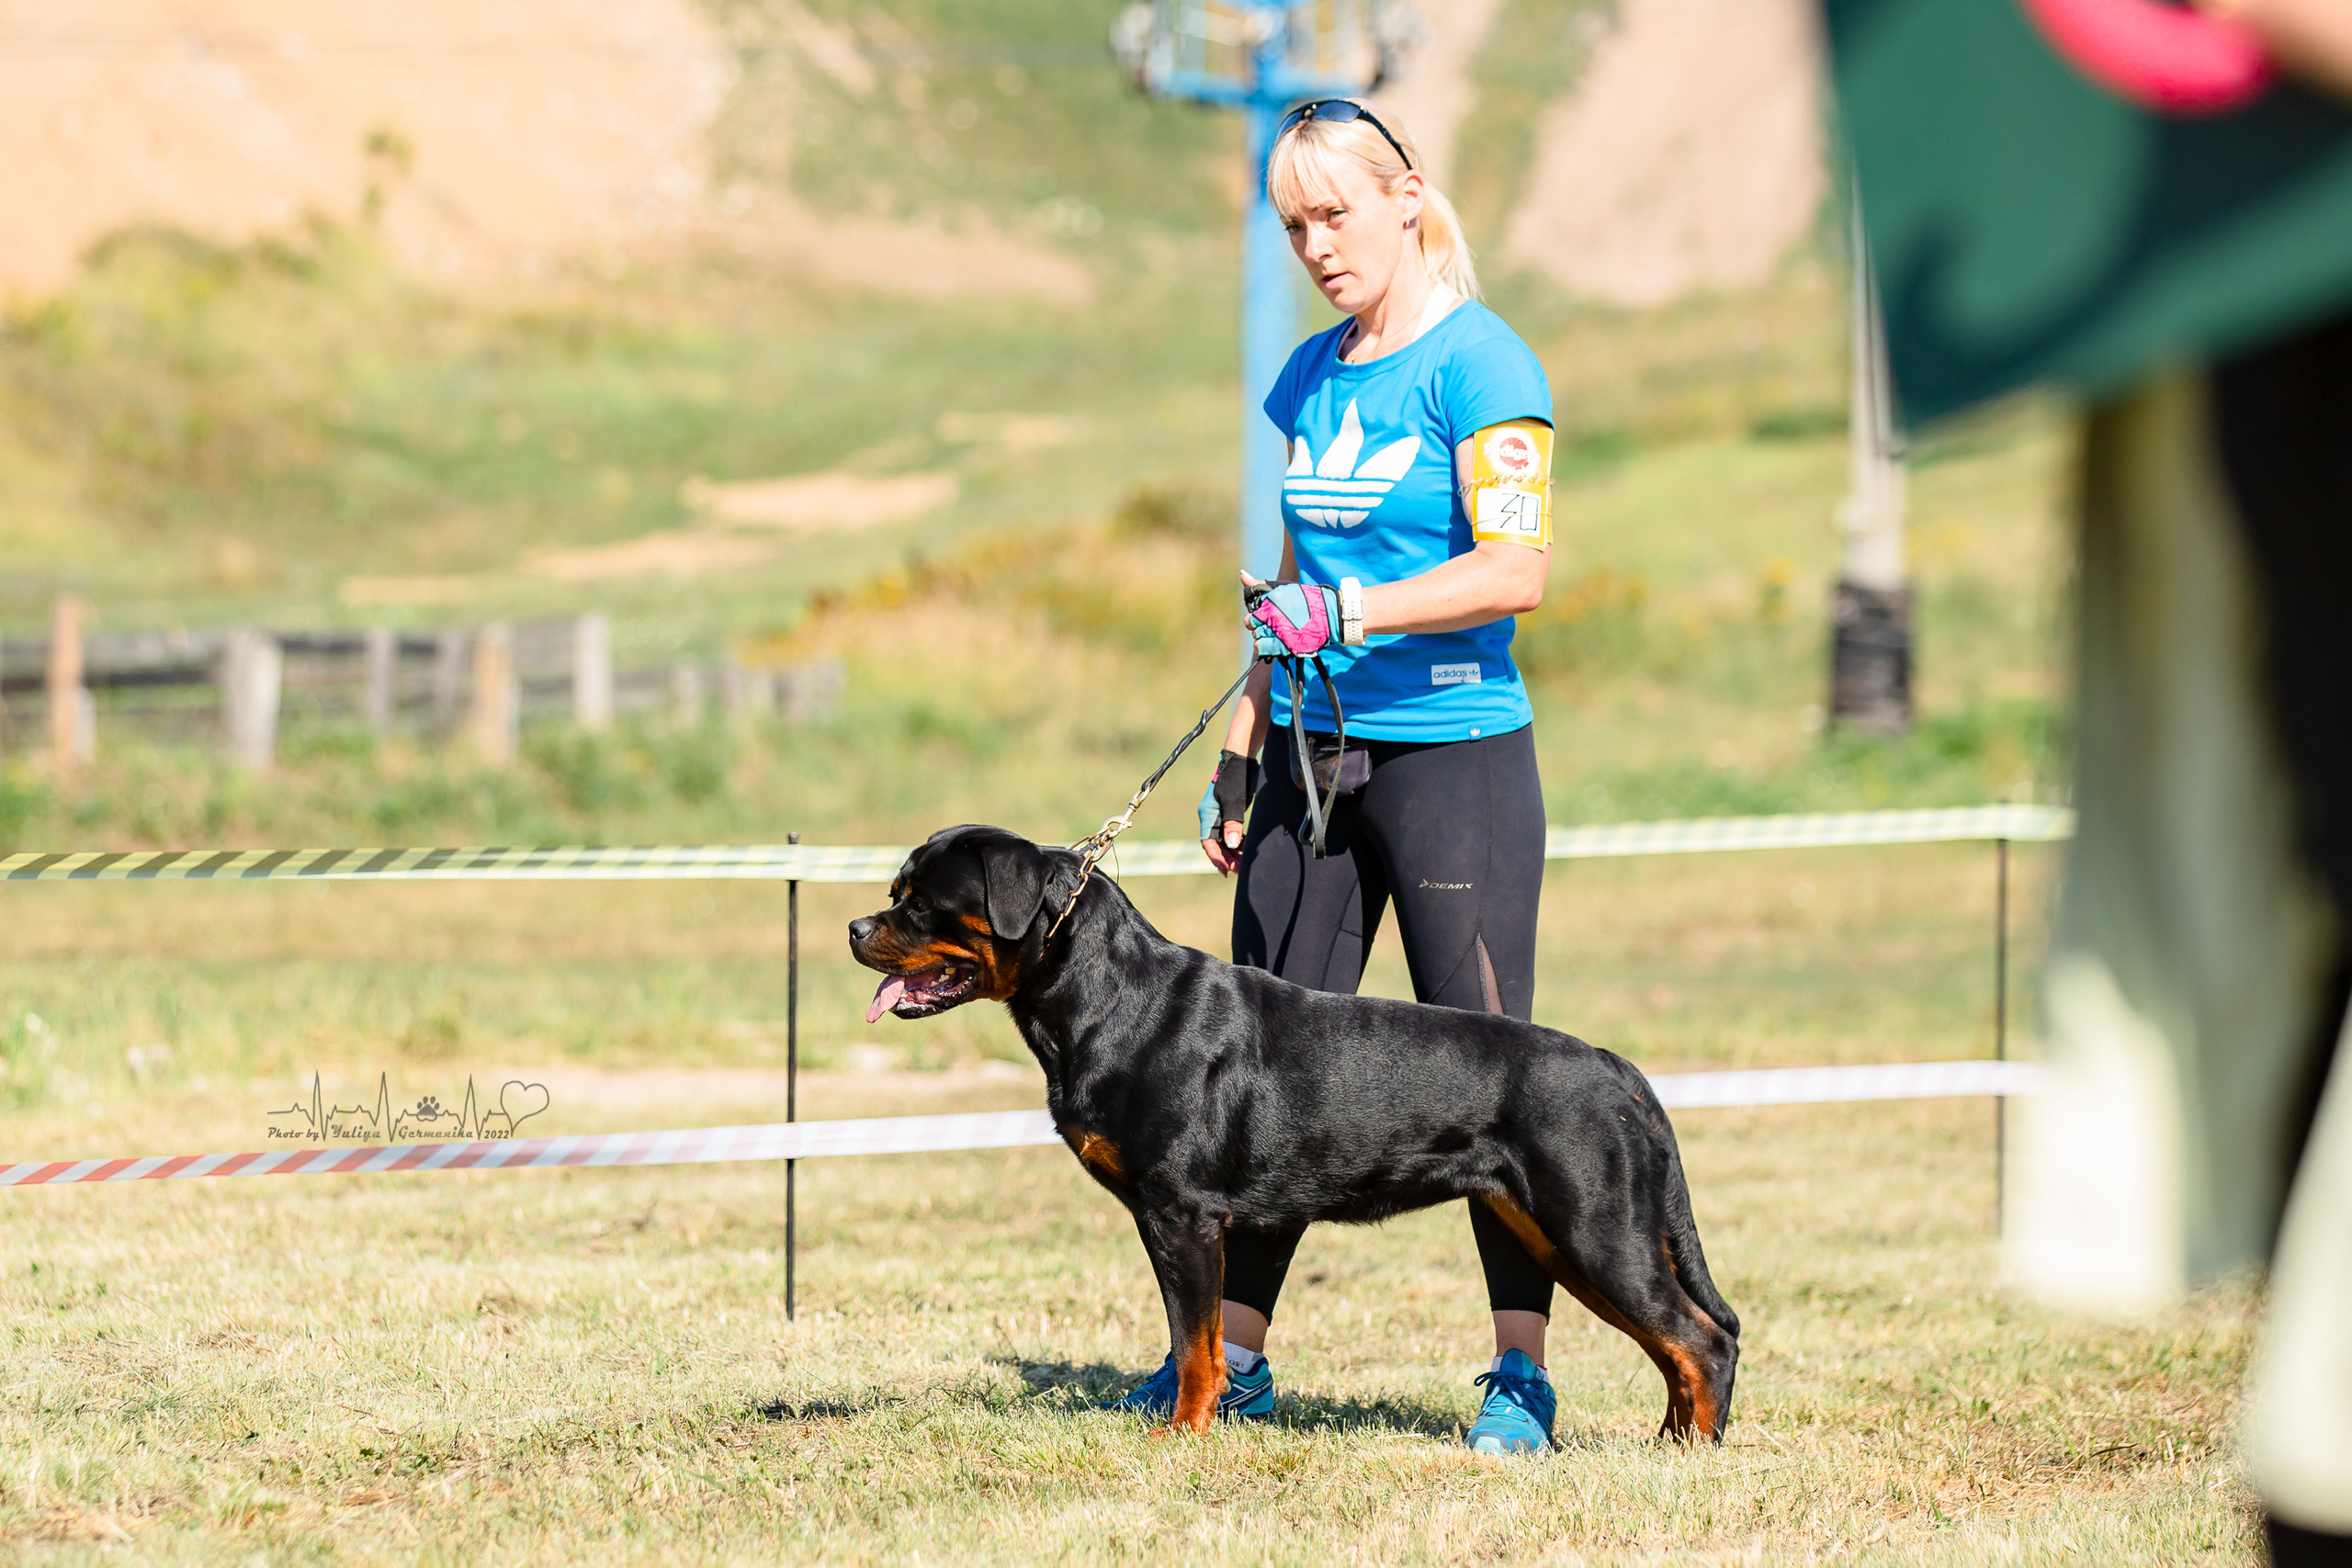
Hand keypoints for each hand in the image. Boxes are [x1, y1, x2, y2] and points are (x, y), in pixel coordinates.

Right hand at [1197, 750, 1254, 875]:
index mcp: (1207, 815)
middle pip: (1216, 845)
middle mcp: (1211, 817)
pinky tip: (1247, 848)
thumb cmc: (1236, 777)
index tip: (1226, 871)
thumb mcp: (1234, 801)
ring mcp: (1220, 815)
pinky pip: (1231, 832)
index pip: (1208, 843)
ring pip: (1224, 840)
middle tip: (1240, 871)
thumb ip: (1233, 823)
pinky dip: (1239, 842)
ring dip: (1233, 852)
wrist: (1241, 759)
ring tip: (1245, 864)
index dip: (1217, 859)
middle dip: (1227, 859)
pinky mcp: (1230, 812)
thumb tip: (1233, 845)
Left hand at [1246, 580, 1342, 659]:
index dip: (1257, 613)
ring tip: (1274, 633)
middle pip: (1251, 622)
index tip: (1266, 615)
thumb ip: (1261, 584)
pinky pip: (1261, 647)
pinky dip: (1261, 646)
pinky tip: (1268, 643)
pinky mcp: (1284, 644)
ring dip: (1261, 635)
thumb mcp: (1284, 588)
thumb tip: (1242, 574)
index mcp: (1272, 599)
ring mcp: (1278, 630)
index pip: (1252, 609)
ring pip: (1255, 635)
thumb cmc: (1308, 600)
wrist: (1331, 615)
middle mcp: (1273, 614)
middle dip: (1257, 624)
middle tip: (1269, 625)